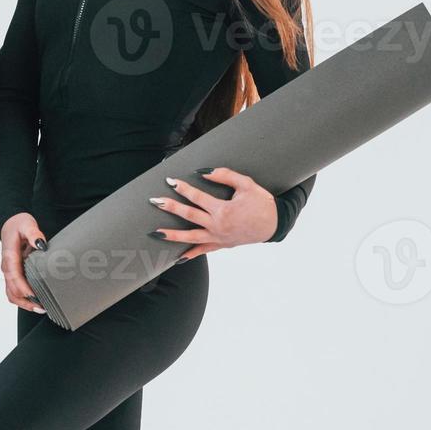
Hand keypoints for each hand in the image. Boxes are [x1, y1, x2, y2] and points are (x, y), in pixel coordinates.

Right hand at [0, 213, 47, 312]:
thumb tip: (40, 244)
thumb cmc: (19, 224)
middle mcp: (6, 267)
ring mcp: (8, 272)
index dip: (24, 289)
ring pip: (11, 293)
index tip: (35, 297)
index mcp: (9, 256)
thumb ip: (34, 233)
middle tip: (42, 307)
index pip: (14, 277)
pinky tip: (35, 300)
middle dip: (26, 301)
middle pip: (12, 290)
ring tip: (40, 308)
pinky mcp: (12, 274)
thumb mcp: (27, 224)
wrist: (11, 223)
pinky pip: (14, 290)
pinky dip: (22, 298)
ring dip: (24, 303)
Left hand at [146, 167, 278, 258]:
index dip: (183, 188)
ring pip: (191, 237)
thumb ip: (225, 175)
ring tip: (156, 233)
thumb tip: (204, 171)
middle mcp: (218, 226)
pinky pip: (204, 251)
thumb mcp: (246, 184)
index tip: (170, 181)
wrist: (275, 224)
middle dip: (170, 208)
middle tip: (155, 201)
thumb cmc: (262, 203)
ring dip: (173, 235)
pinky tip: (178, 258)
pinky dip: (191, 255)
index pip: (197, 197)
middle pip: (189, 216)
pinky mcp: (222, 245)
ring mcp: (219, 237)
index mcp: (223, 210)